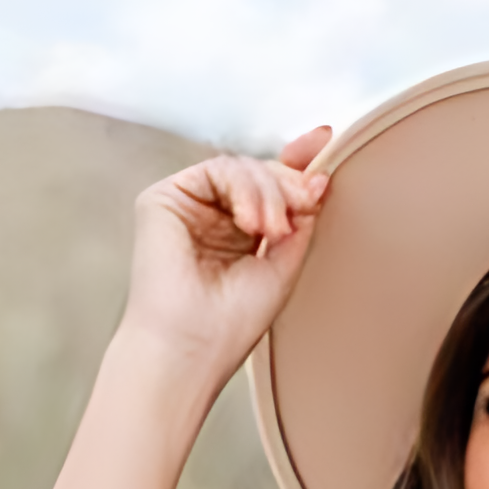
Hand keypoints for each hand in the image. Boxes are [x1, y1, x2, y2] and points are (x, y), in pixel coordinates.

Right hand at [125, 126, 333, 378]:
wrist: (191, 348)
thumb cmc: (230, 326)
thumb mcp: (284, 267)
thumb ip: (300, 222)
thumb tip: (319, 178)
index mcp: (238, 236)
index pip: (269, 188)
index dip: (296, 163)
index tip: (323, 141)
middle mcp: (212, 218)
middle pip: (260, 173)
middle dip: (288, 184)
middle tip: (306, 204)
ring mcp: (188, 207)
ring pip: (242, 169)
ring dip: (269, 192)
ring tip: (273, 230)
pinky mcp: (165, 198)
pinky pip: (217, 169)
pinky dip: (243, 188)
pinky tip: (250, 222)